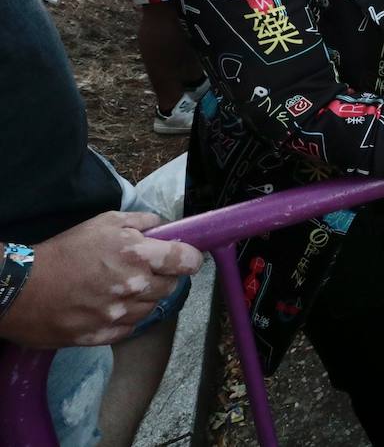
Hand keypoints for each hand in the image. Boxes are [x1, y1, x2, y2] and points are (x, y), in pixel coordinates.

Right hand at [0, 212, 202, 348]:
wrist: (21, 288)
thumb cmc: (64, 250)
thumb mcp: (104, 222)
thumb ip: (141, 222)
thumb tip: (164, 227)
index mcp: (137, 254)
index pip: (186, 260)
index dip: (190, 258)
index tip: (186, 259)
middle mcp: (133, 286)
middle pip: (171, 286)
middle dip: (163, 277)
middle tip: (144, 272)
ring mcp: (119, 314)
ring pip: (151, 308)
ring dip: (143, 299)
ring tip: (120, 289)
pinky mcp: (103, 335)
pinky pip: (130, 328)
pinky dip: (126, 318)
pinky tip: (110, 307)